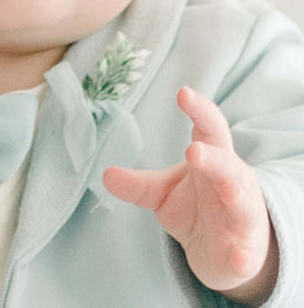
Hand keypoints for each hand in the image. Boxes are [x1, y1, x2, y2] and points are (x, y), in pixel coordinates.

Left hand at [103, 87, 277, 304]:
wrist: (226, 251)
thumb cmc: (196, 207)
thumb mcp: (162, 192)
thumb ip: (138, 184)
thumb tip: (104, 174)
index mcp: (213, 159)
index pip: (209, 128)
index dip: (199, 110)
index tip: (183, 92)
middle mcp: (232, 182)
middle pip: (226, 164)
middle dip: (212, 157)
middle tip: (193, 150)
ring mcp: (242, 216)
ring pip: (241, 203)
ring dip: (234, 195)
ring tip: (226, 190)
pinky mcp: (244, 250)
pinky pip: (245, 252)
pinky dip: (243, 255)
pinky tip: (239, 257)